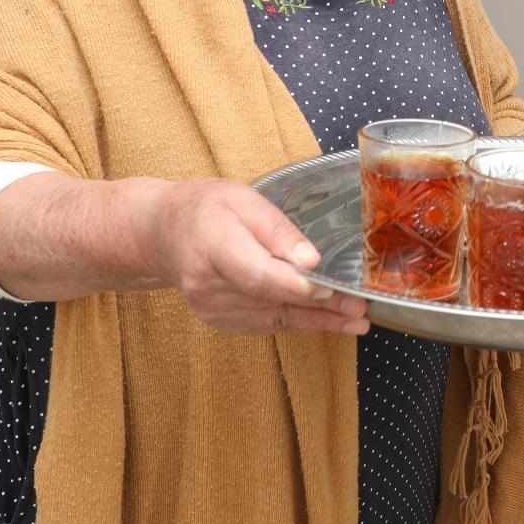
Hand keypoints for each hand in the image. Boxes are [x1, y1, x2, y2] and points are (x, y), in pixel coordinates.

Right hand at [144, 179, 368, 335]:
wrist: (164, 233)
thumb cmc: (206, 208)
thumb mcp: (244, 200)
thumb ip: (277, 230)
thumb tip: (310, 260)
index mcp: (214, 246)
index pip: (258, 275)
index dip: (296, 286)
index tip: (331, 290)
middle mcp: (209, 285)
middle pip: (271, 301)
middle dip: (320, 307)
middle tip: (360, 310)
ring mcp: (212, 308)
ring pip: (273, 318)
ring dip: (317, 321)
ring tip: (356, 321)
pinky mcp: (219, 320)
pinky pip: (265, 324)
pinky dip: (298, 322)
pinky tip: (328, 322)